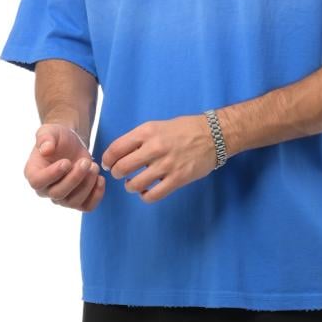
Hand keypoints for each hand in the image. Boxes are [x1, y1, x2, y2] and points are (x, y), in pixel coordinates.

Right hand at [23, 123, 105, 211]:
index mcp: (33, 173)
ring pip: (73, 202)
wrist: (71, 143)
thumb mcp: (49, 131)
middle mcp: (45, 189)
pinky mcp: (77, 199)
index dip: (52, 174)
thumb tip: (45, 150)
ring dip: (87, 185)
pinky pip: (86, 206)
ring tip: (94, 166)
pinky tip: (100, 179)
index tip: (67, 162)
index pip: (37, 182)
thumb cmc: (57, 137)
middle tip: (86, 162)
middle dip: (75, 178)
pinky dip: (96, 196)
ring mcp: (61, 197)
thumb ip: (45, 138)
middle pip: (58, 194)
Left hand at [101, 115, 216, 203]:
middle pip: (121, 168)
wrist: (213, 135)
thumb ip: (139, 139)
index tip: (108, 163)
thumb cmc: (184, 129)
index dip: (107, 159)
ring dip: (130, 186)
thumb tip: (119, 154)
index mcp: (147, 132)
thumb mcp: (158, 126)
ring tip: (133, 183)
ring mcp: (166, 165)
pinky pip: (152, 195)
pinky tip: (146, 191)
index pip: (116, 149)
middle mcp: (154, 147)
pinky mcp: (177, 179)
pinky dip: (145, 196)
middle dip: (116, 173)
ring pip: (134, 184)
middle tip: (120, 174)